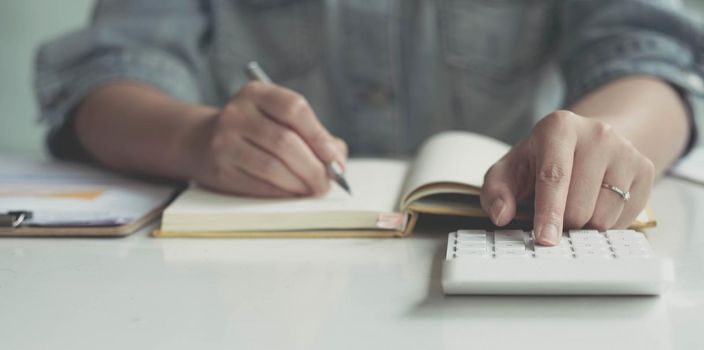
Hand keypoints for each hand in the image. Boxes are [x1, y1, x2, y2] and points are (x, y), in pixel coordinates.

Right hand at [193, 81, 346, 196]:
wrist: (203, 141)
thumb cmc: (257, 131)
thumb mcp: (280, 119)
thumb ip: (313, 135)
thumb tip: (338, 160)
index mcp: (257, 93)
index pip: (294, 108)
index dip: (320, 137)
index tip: (336, 159)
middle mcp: (237, 113)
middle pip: (285, 142)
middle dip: (313, 167)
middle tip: (327, 182)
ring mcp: (224, 141)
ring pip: (272, 167)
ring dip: (300, 184)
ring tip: (312, 189)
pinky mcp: (220, 169)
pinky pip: (259, 185)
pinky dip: (283, 192)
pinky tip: (293, 192)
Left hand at [480, 110, 654, 245]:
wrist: (584, 144)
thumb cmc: (539, 162)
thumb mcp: (509, 171)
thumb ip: (496, 192)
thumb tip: (501, 215)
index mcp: (558, 127)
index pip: (554, 176)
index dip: (549, 212)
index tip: (545, 238)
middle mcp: (597, 133)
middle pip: (580, 203)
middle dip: (563, 223)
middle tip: (554, 217)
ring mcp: (626, 150)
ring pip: (604, 215)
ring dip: (585, 225)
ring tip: (574, 206)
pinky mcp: (645, 168)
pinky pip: (625, 217)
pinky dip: (606, 224)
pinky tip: (595, 205)